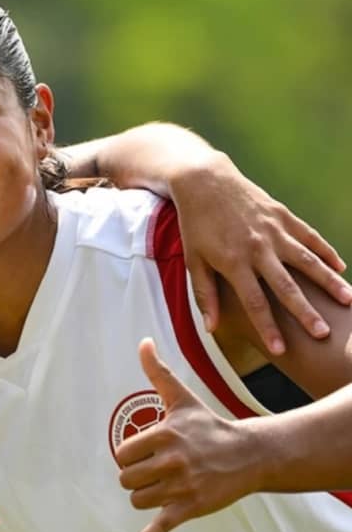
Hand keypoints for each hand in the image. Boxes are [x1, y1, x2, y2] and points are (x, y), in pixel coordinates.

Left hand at [115, 339, 261, 531]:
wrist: (248, 454)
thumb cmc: (207, 425)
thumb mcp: (182, 398)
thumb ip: (158, 372)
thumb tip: (142, 341)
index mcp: (165, 435)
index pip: (124, 453)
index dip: (132, 455)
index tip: (148, 452)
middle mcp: (172, 462)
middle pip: (126, 479)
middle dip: (136, 476)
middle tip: (156, 469)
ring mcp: (181, 488)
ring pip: (138, 500)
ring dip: (145, 495)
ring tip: (163, 484)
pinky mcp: (189, 510)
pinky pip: (159, 528)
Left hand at [169, 152, 351, 354]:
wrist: (205, 182)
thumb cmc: (196, 226)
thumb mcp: (194, 260)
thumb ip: (205, 294)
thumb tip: (212, 328)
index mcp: (234, 262)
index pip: (254, 302)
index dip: (267, 327)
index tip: (280, 349)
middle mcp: (258, 248)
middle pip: (286, 286)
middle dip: (305, 312)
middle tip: (323, 334)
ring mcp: (274, 231)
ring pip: (307, 260)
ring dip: (328, 281)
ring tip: (348, 301)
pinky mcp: (283, 216)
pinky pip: (310, 237)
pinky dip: (326, 252)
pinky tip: (341, 267)